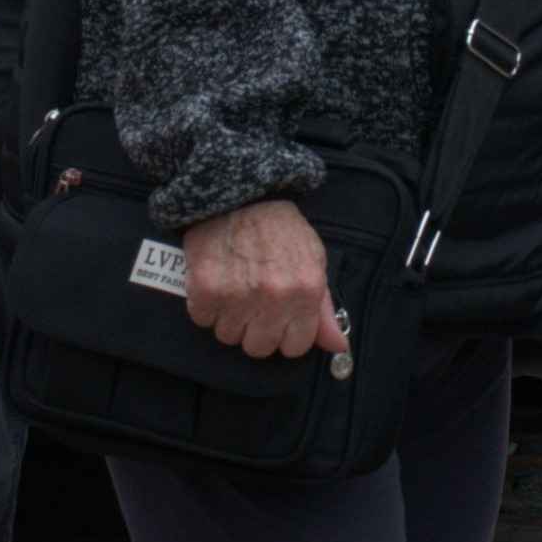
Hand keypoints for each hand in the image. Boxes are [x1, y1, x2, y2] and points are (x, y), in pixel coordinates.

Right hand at [183, 196, 345, 359]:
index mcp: (305, 291)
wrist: (240, 194)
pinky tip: (216, 281)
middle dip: (255, 328)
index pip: (294, 347)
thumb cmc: (280, 229)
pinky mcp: (205, 289)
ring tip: (234, 287)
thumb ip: (323, 310)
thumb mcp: (313, 262)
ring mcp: (237, 295)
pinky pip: (203, 319)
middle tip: (253, 301)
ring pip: (228, 336)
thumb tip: (338, 347)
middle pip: (258, 347)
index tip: (278, 317)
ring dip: (229, 317)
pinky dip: (205, 305)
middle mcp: (273, 297)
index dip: (284, 333)